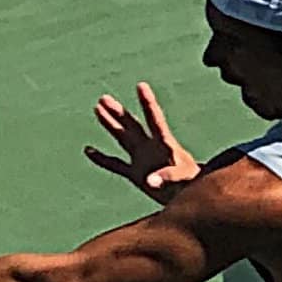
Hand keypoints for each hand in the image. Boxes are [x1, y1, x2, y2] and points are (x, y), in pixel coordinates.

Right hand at [84, 82, 199, 205]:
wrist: (191, 195)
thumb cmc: (192, 184)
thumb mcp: (183, 178)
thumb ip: (168, 177)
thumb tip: (149, 181)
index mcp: (165, 144)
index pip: (154, 119)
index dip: (148, 103)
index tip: (141, 86)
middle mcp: (150, 147)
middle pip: (132, 125)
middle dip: (118, 112)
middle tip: (103, 98)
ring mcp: (141, 160)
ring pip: (122, 138)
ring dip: (110, 124)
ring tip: (97, 108)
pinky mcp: (135, 175)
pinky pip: (115, 165)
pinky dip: (102, 159)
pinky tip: (89, 151)